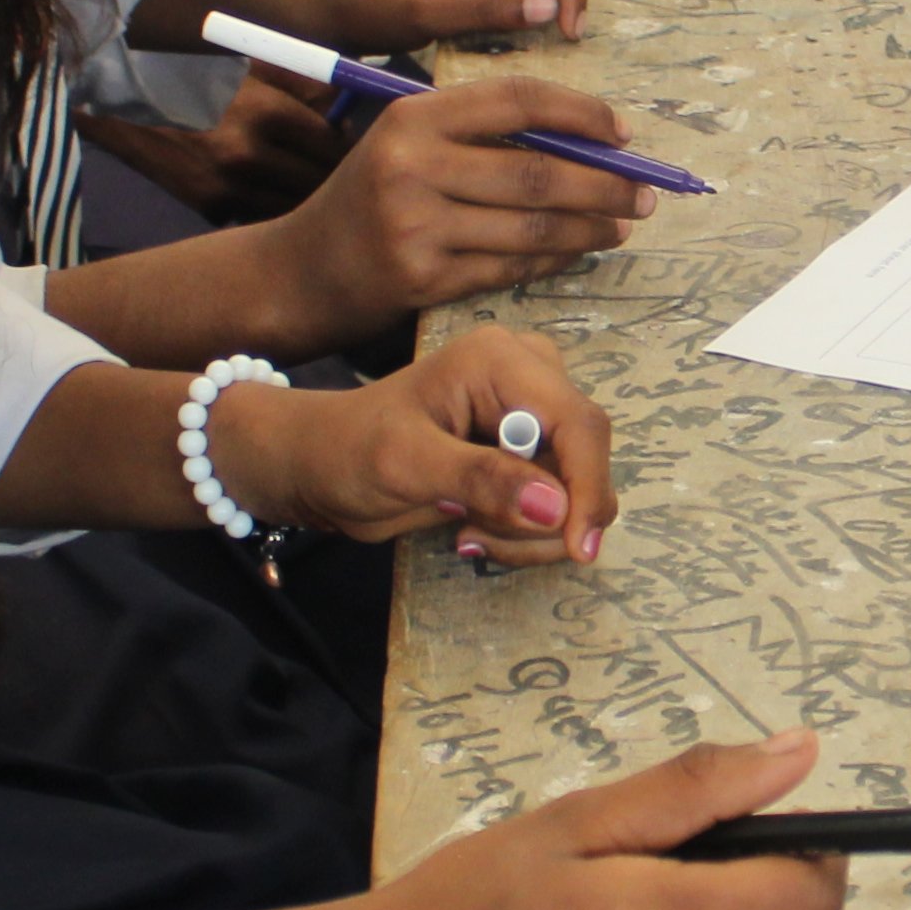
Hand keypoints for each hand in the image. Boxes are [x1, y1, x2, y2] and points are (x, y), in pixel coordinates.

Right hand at [77, 77, 344, 225]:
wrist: (125, 101)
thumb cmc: (195, 74)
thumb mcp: (249, 65)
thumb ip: (303, 85)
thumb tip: (346, 115)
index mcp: (264, 111)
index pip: (332, 146)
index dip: (347, 148)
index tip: (349, 147)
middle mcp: (247, 155)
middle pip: (320, 183)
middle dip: (337, 179)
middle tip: (345, 174)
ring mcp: (226, 188)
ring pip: (294, 208)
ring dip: (309, 201)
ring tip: (315, 188)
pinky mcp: (208, 208)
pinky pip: (259, 217)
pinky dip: (272, 210)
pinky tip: (271, 194)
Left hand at [208, 325, 615, 563]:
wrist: (322, 466)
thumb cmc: (349, 450)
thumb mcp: (405, 464)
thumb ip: (480, 480)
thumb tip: (556, 508)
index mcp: (503, 360)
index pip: (579, 424)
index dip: (588, 488)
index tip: (577, 548)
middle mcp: (529, 380)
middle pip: (584, 461)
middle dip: (545, 517)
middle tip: (475, 536)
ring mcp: (532, 418)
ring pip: (576, 493)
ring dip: (529, 532)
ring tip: (465, 530)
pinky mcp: (529, 453)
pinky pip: (557, 506)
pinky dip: (523, 532)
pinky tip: (472, 527)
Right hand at [254, 79, 657, 345]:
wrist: (300, 271)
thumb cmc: (368, 199)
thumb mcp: (405, 143)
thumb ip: (477, 133)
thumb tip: (583, 137)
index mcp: (412, 117)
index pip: (517, 101)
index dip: (582, 114)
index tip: (623, 133)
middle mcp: (412, 166)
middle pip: (537, 170)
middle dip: (605, 183)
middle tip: (646, 192)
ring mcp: (417, 226)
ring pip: (532, 227)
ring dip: (591, 227)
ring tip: (624, 223)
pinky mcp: (425, 279)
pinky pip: (512, 268)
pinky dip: (555, 261)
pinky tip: (579, 251)